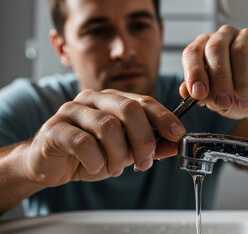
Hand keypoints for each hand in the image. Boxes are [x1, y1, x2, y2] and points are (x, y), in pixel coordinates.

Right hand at [22, 89, 185, 186]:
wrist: (51, 165)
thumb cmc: (88, 154)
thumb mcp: (125, 152)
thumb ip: (150, 146)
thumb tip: (176, 144)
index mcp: (113, 100)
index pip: (144, 102)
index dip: (164, 117)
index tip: (178, 134)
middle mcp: (93, 99)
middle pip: (129, 109)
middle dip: (144, 139)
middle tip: (145, 162)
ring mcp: (72, 110)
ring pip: (108, 126)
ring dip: (118, 154)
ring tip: (115, 168)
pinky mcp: (55, 128)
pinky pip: (84, 142)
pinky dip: (96, 160)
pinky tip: (95, 167)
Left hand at [180, 25, 247, 120]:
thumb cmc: (237, 99)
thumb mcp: (217, 103)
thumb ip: (203, 96)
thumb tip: (186, 91)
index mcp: (204, 48)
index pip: (193, 52)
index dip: (194, 72)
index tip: (198, 93)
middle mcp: (223, 37)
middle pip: (216, 48)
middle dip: (219, 79)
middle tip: (224, 102)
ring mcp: (247, 37)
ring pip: (240, 52)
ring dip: (241, 82)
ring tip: (244, 102)